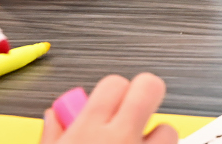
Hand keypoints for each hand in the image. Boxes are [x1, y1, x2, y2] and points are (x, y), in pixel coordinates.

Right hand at [41, 73, 178, 143]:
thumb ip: (53, 134)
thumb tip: (55, 116)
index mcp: (89, 131)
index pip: (113, 83)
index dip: (112, 89)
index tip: (108, 100)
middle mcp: (121, 139)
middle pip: (150, 87)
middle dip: (144, 92)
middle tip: (135, 107)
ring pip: (167, 128)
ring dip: (155, 136)